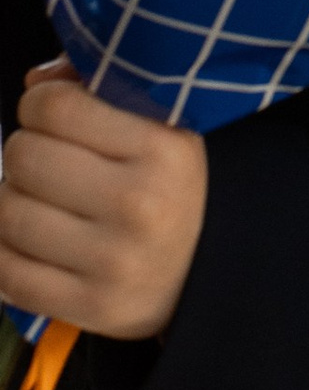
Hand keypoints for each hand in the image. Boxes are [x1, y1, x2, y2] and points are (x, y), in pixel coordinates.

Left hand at [0, 69, 207, 337]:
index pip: (56, 108)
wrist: (208, 271)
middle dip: (24, 152)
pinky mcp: (90, 307)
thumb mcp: (162, 126)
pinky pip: (7, 273)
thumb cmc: (172, 185)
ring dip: (11, 200)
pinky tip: (26, 241)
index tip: (48, 113)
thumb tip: (35, 81)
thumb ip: (101, 89)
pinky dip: (5, 252)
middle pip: (24, 158)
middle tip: (44, 159)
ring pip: (7, 214)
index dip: (38, 102)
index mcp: (162, 149)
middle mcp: (138, 206)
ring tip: (36, 200)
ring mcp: (112, 262)